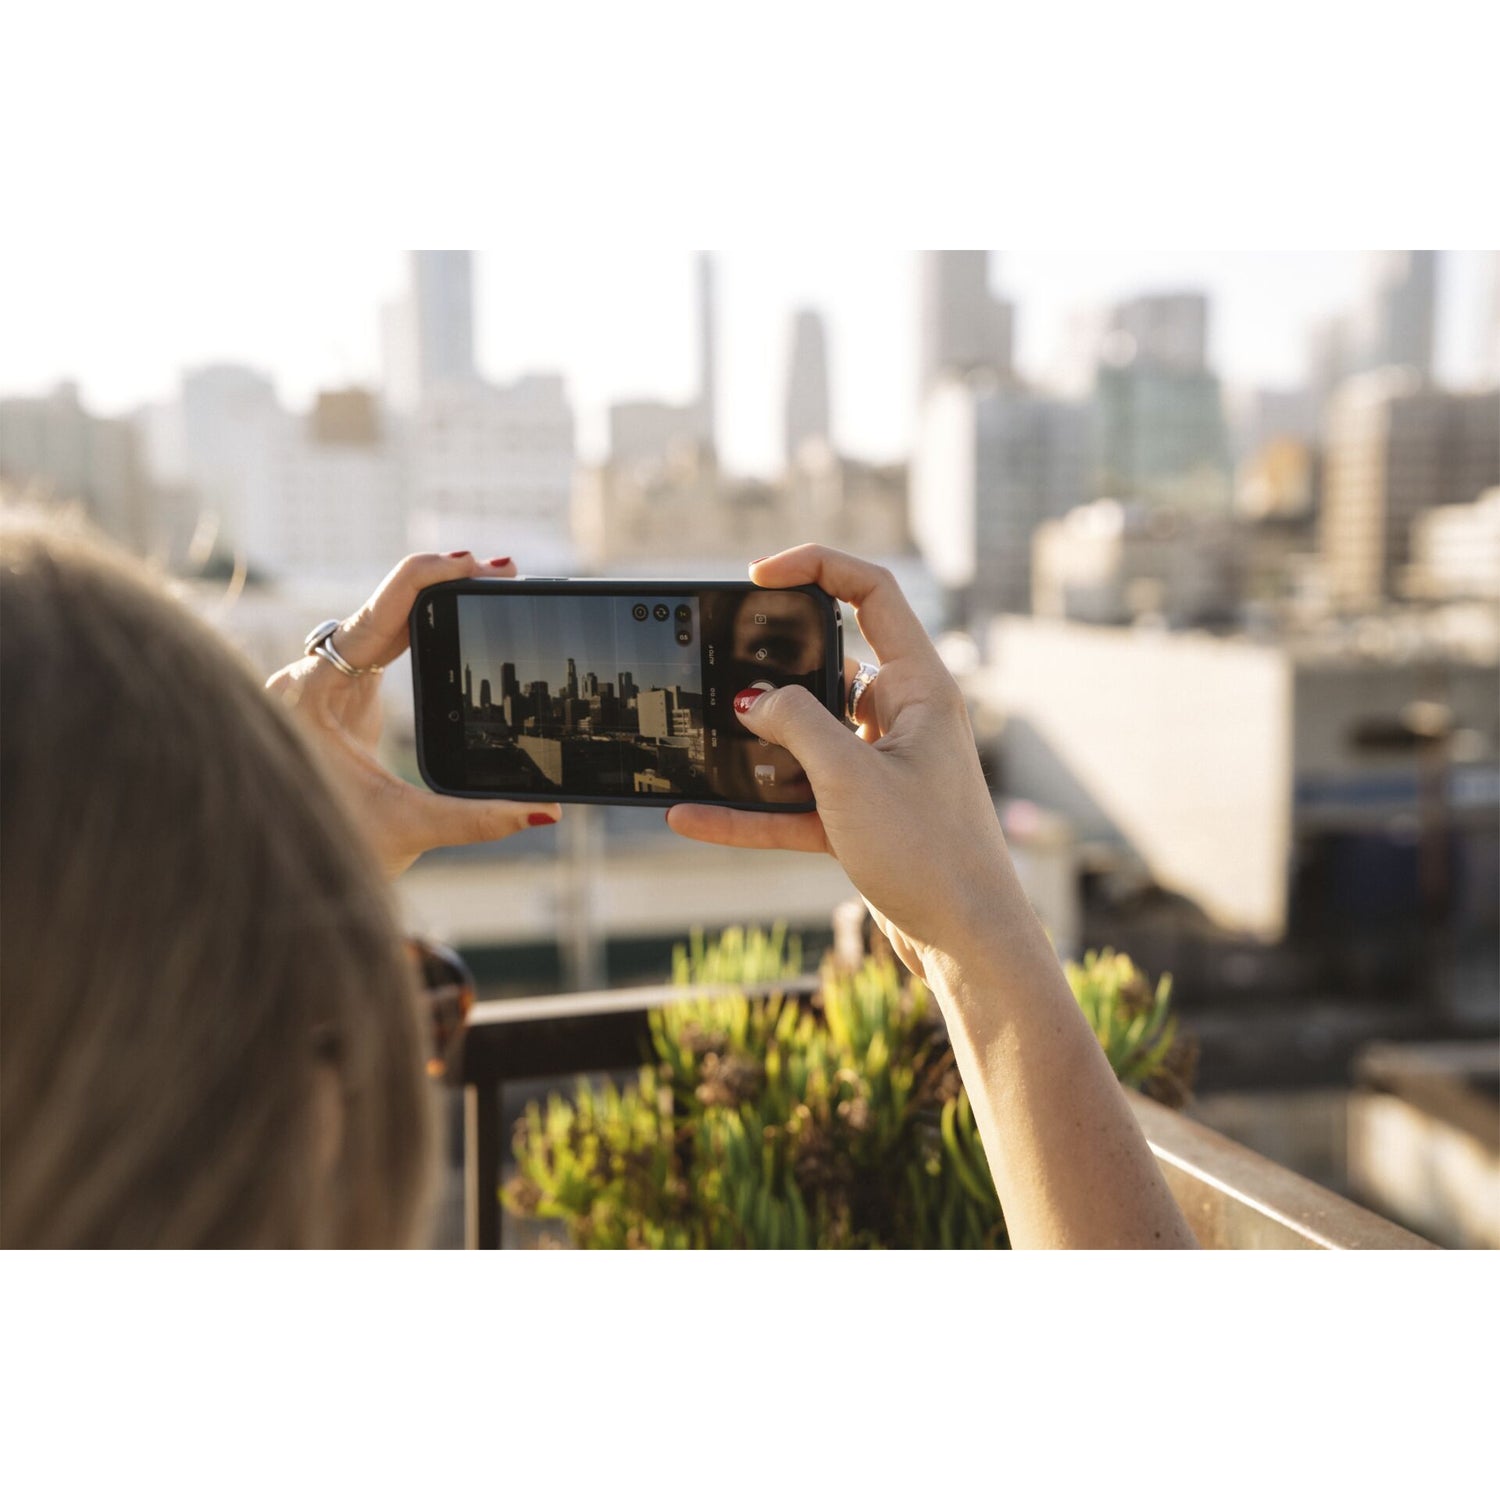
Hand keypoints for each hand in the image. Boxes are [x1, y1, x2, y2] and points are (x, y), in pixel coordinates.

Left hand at [265, 552, 561, 878]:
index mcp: (314, 693)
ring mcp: (322, 681)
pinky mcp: (337, 692)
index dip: (435, 578)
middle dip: (447, 582)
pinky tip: (453, 616)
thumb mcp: (407, 829)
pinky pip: (379, 642)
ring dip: (432, 600)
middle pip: (386, 605)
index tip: (485, 568)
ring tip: (486, 585)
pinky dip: (418, 627)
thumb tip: (545, 813)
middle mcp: (311, 676)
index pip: (382, 610)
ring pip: (381, 619)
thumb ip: (477, 819)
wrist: (277, 865)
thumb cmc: (326, 847)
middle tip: (504, 575)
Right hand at [667, 545, 1017, 980]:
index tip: (759, 576)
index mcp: (921, 687)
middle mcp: (904, 718)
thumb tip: (750, 701)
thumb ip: (796, 726)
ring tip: (696, 740)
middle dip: (771, 671)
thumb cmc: (931, 854)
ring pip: (805, 741)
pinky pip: (795, 802)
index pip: (873, 593)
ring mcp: (881, 768)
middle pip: (828, 668)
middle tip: (718, 667)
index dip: (818, 567)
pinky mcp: (863, 816)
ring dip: (754, 748)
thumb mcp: (851, 778)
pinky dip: (749, 810)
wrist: (967, 944)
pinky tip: (694, 817)